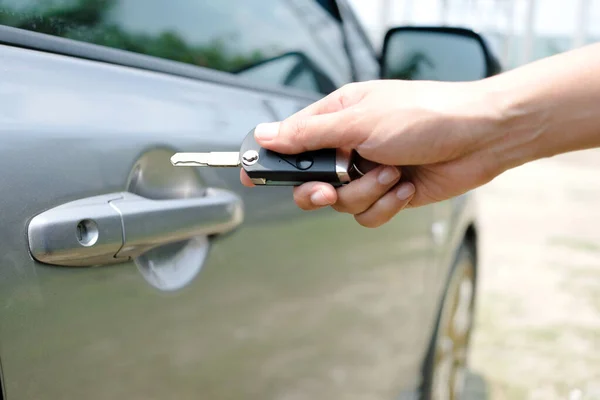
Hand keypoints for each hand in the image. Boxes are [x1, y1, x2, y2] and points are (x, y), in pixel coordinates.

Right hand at [240, 79, 501, 226]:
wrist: (482, 138)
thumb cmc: (428, 115)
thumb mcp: (361, 122)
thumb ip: (310, 134)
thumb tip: (267, 135)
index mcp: (337, 118)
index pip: (290, 140)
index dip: (270, 160)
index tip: (250, 175)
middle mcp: (350, 145)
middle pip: (310, 181)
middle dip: (321, 189)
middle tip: (330, 187)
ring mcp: (369, 171)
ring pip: (341, 203)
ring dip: (367, 192)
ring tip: (393, 172)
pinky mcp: (389, 194)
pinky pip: (368, 215)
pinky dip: (386, 204)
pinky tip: (405, 186)